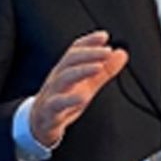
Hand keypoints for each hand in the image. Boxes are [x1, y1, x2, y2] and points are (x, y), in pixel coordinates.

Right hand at [29, 31, 127, 147]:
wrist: (39, 124)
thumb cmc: (64, 102)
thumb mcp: (87, 85)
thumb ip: (105, 71)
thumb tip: (121, 54)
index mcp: (66, 70)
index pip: (75, 51)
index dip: (89, 42)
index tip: (104, 36)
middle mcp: (58, 78)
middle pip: (70, 60)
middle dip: (89, 53)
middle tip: (107, 51)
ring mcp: (52, 93)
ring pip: (64, 78)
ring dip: (82, 71)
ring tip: (99, 68)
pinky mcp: (50, 112)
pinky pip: (57, 104)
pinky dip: (69, 100)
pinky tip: (82, 97)